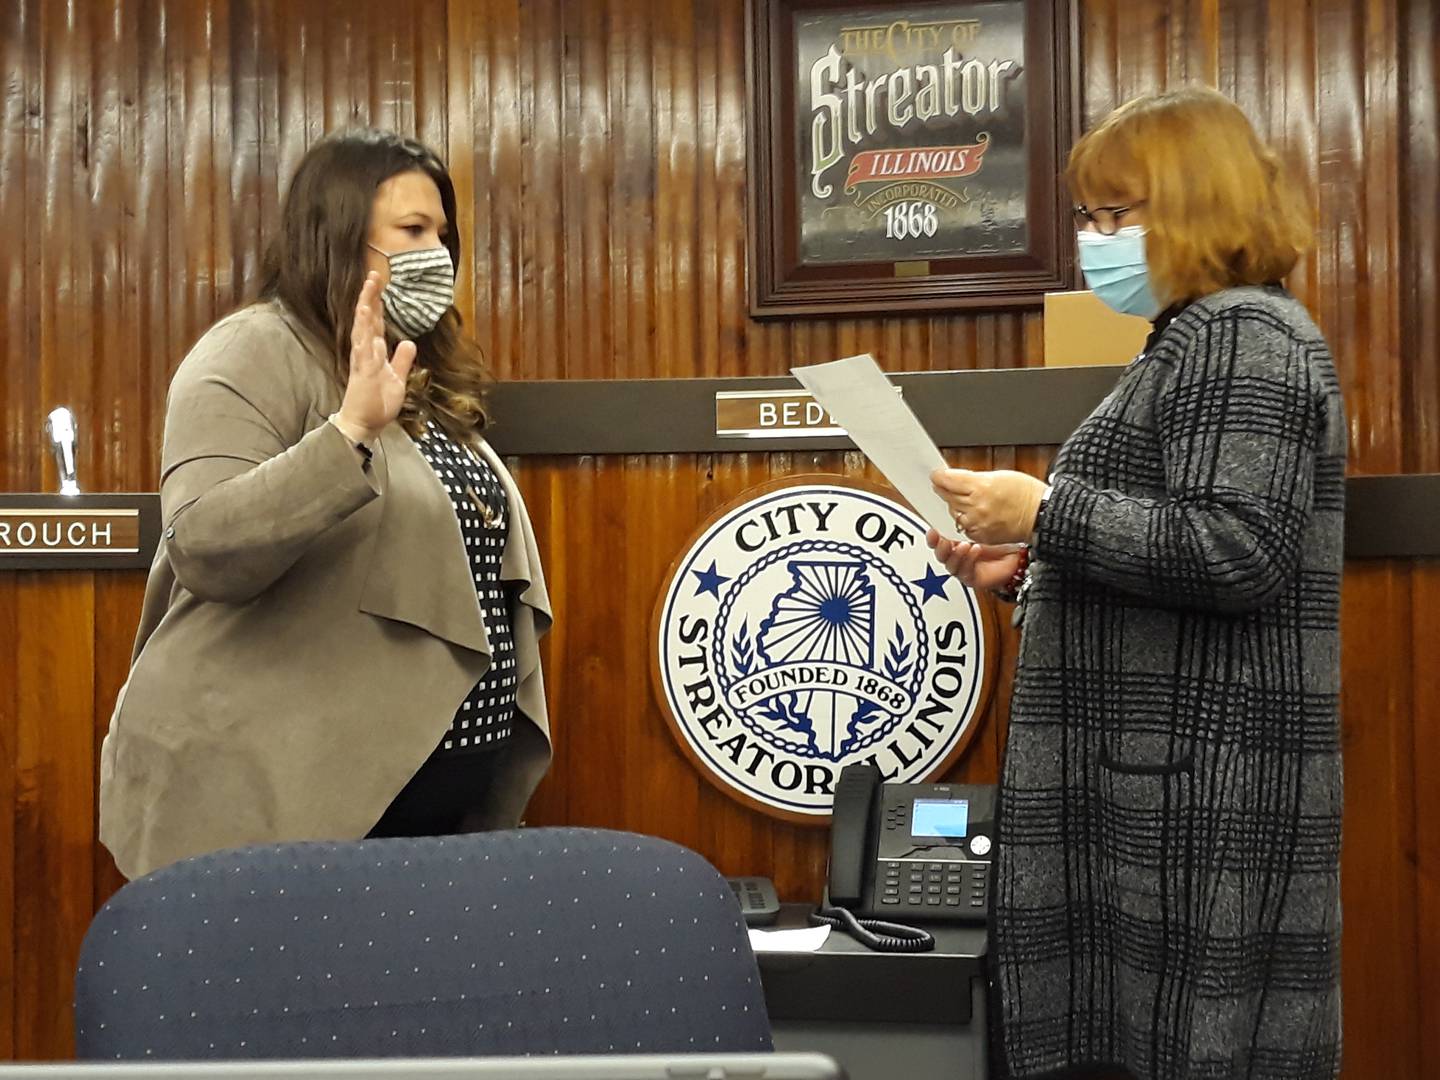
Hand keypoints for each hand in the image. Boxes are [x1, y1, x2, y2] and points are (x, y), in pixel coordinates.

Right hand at [334, 272, 416, 442]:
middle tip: (374, 275)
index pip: (375, 323)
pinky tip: (364, 315)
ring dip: (365, 307)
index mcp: (373, 352)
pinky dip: (363, 330)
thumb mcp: (397, 378)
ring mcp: (363, 359)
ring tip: (369, 287)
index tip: (379, 284)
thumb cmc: (377, 402)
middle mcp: (366, 351)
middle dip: (370, 297)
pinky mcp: (362, 370)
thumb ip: (401, 360)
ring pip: (363, 328)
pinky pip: (362, 346)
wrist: (365, 423)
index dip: (377, 304)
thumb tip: (408, 343)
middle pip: (367, 319)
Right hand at [926, 530, 1024, 590]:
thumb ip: (968, 522)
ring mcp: (964, 569)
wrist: (1018, 556)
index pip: (939, 543)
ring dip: (956, 555)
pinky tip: (974, 550)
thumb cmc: (1002, 542)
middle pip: (941, 556)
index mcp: (956, 545)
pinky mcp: (972, 579)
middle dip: (941, 549)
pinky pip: (965, 572)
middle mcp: (958, 558)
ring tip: (964, 545)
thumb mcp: (983, 528)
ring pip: (951, 566)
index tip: (932, 532)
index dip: (933, 539)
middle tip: (944, 542)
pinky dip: (968, 561)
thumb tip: (957, 509)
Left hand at [931, 468, 1046, 544]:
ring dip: (954, 505)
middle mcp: (976, 506)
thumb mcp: (1000, 475)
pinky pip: (963, 526)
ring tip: (961, 499)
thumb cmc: (1026, 493)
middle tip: (942, 484)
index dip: (939, 476)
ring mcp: (977, 522)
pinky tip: (970, 513)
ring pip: (953, 512)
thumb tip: (958, 478)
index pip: (948, 480)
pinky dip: (964, 519)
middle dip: (944, 489)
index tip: (936, 475)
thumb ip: (976, 478)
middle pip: (948, 495)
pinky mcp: (981, 535)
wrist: (1041, 515)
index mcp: (981, 487)